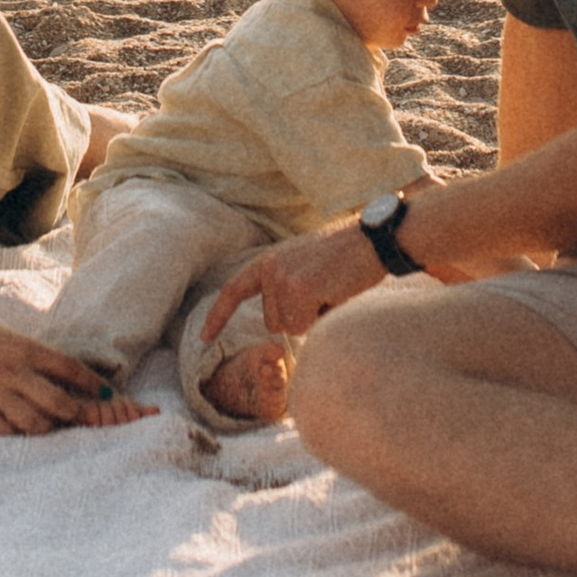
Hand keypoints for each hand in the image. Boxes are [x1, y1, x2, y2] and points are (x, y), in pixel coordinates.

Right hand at [0, 311, 141, 436]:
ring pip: (34, 423)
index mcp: (25, 349)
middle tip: (84, 419)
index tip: (109, 394)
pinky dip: (21, 435)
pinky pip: (8, 433)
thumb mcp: (19, 342)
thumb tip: (80, 383)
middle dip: (75, 414)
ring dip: (50, 429)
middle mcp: (12, 371)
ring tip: (54, 428)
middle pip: (55, 401)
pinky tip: (26, 431)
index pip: (68, 367)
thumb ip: (44, 361)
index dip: (92, 383)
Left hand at [197, 224, 382, 358]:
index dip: (219, 315)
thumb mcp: (306, 265)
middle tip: (325, 289)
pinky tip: (335, 293)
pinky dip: (323, 318)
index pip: (234, 289)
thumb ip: (286, 287)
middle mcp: (270, 267)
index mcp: (269, 260)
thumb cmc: (346, 258)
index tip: (204, 337)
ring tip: (331, 289)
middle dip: (301, 316)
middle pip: (274, 322)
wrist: (372, 239)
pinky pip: (305, 326)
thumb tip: (281, 324)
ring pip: (290, 327)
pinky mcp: (299, 289)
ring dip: (313, 317)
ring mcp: (283, 277)